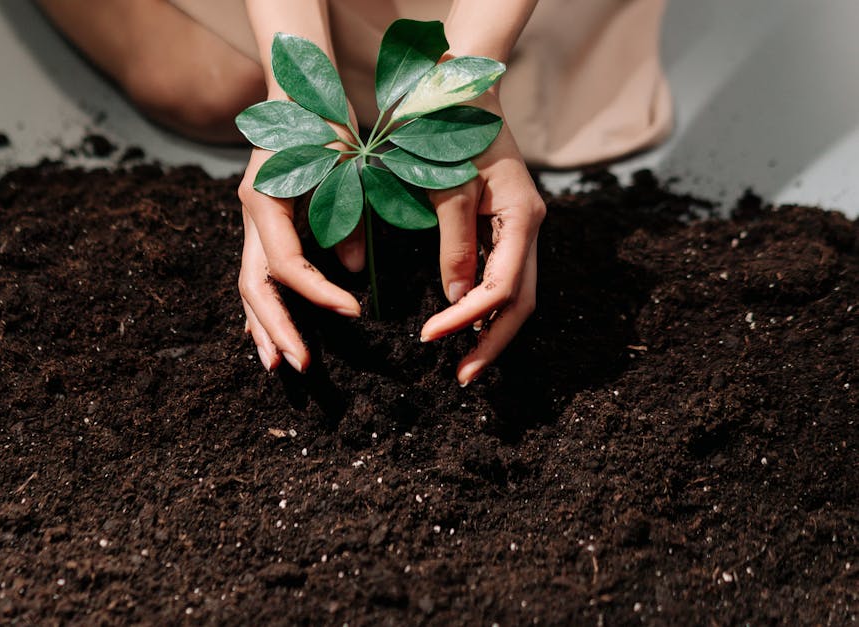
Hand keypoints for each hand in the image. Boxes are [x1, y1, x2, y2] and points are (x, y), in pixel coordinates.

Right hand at [237, 99, 364, 372]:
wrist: (297, 94)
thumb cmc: (324, 123)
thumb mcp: (343, 167)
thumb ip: (348, 217)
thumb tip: (354, 270)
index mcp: (264, 201)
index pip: (287, 265)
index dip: (319, 294)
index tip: (355, 312)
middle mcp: (250, 216)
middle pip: (255, 286)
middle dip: (278, 329)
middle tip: (301, 365)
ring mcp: (251, 223)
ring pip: (249, 286)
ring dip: (263, 327)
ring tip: (278, 365)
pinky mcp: (261, 227)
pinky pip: (258, 275)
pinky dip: (265, 307)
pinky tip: (271, 334)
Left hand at [420, 95, 545, 385]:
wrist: (464, 92)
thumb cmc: (453, 130)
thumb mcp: (449, 185)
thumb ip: (454, 242)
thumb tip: (455, 299)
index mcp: (523, 216)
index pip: (502, 287)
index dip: (467, 318)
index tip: (429, 336)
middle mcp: (530, 228)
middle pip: (521, 302)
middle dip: (492, 342)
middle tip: (462, 377)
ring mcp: (522, 229)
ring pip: (517, 294)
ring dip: (491, 330)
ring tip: (464, 361)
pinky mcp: (507, 228)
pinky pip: (504, 277)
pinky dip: (485, 306)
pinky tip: (465, 324)